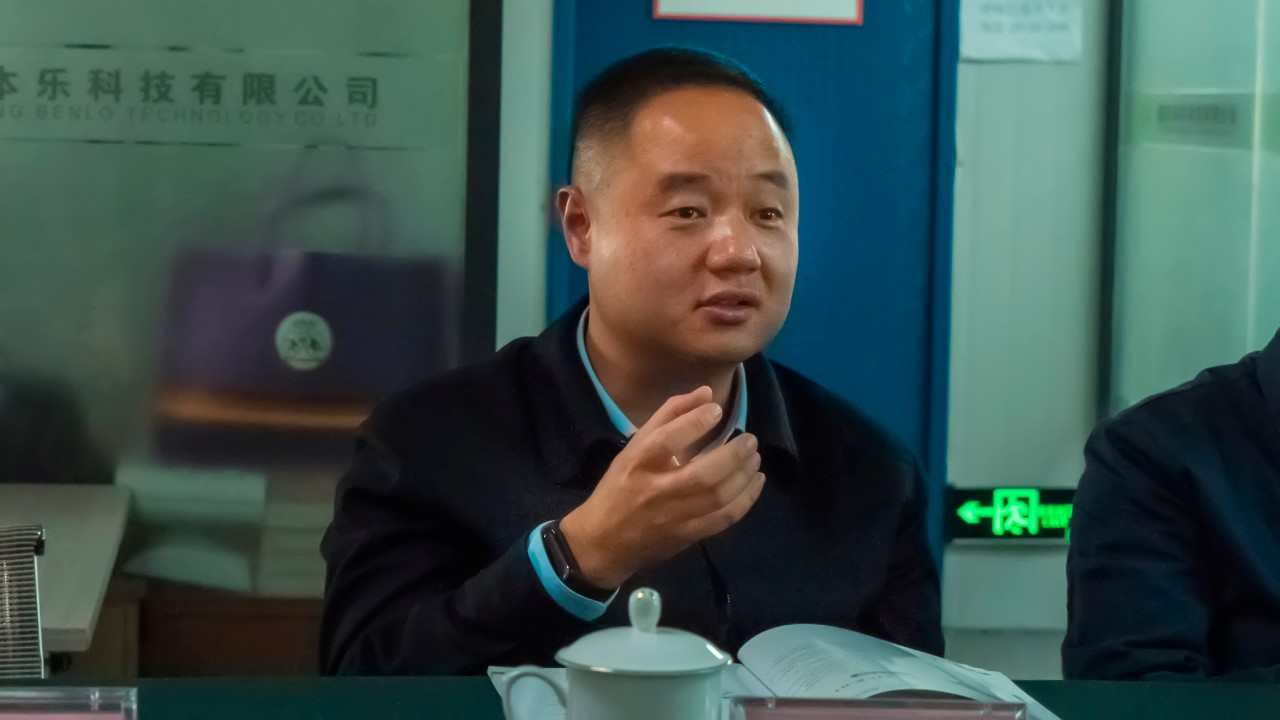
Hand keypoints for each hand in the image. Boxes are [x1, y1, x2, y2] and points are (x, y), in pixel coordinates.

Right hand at [559, 386, 764, 588]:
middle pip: (702, 475)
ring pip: (718, 498)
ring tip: (755, 459)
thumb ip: (669, 416)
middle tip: (750, 440)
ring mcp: (673, 517)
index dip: (695, 422)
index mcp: (637, 464)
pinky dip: (745, 500)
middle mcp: (655, 490)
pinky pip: (723, 519)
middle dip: (733, 455)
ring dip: (744, 476)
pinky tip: (755, 483)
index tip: (717, 410)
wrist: (605, 540)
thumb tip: (706, 393)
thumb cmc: (620, 486)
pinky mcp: (687, 535)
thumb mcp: (634, 447)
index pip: (667, 440)